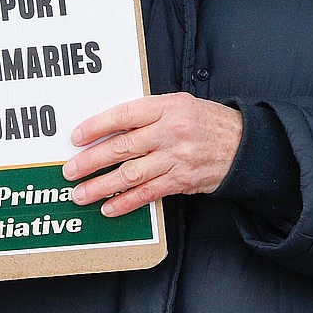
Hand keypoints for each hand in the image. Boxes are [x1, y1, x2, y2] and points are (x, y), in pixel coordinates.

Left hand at [61, 92, 242, 217]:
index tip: (76, 137)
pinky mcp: (182, 180)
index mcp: (167, 107)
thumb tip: (110, 128)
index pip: (124, 115)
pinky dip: (126, 202)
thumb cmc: (206, 122)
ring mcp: (176, 158)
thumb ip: (149, 113)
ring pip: (131, 174)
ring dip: (102, 186)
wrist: (242, 144)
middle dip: (91, 161)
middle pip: (122, 147)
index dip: (97, 126)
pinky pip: (149, 193)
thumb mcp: (179, 104)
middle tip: (69, 171)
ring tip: (81, 194)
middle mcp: (170, 131)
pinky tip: (109, 208)